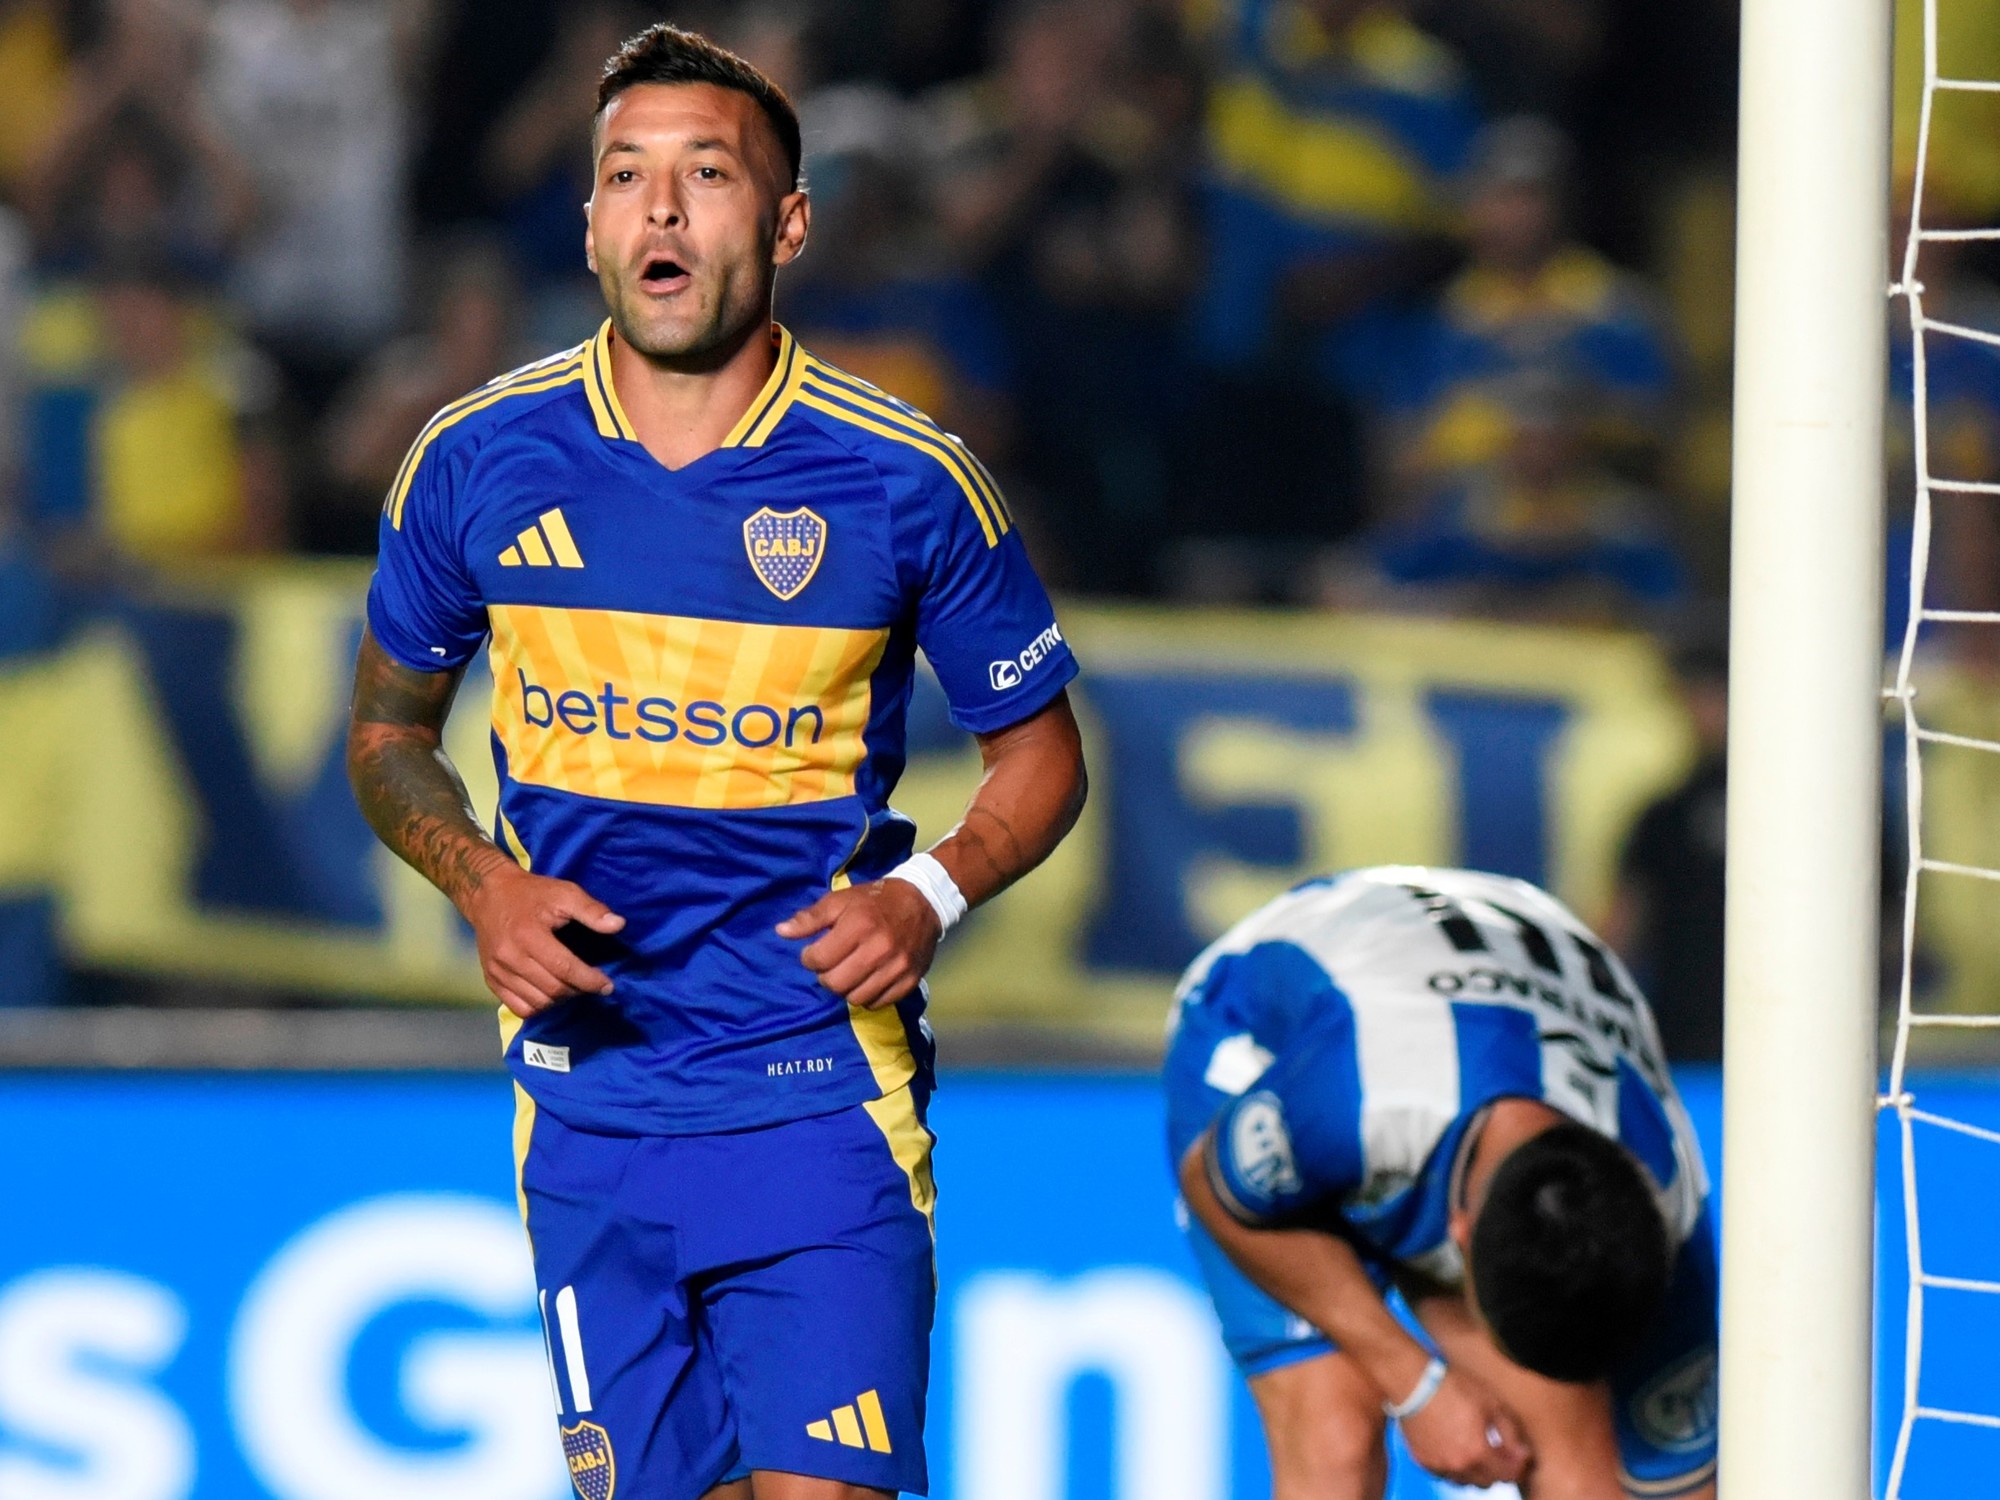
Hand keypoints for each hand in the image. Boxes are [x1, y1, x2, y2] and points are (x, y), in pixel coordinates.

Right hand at [463, 864, 625, 1018]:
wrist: (489, 895)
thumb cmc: (532, 894)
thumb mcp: (564, 892)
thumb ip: (591, 910)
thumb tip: (619, 925)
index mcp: (529, 935)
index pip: (564, 968)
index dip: (589, 980)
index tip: (607, 984)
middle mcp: (509, 957)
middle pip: (552, 989)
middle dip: (579, 991)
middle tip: (593, 984)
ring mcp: (497, 972)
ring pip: (536, 1003)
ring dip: (560, 1000)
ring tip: (573, 987)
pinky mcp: (490, 980)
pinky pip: (519, 1007)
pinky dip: (539, 1006)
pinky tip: (550, 993)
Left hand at [777, 879, 940, 1008]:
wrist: (924, 902)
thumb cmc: (875, 900)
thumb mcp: (840, 900)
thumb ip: (810, 918)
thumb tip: (781, 932)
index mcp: (859, 925)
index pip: (819, 960)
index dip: (809, 958)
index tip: (814, 952)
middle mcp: (879, 949)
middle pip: (836, 984)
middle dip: (826, 976)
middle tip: (830, 964)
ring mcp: (897, 968)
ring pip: (856, 998)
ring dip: (846, 988)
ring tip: (848, 973)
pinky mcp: (910, 980)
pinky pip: (878, 1003)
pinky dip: (868, 996)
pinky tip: (866, 980)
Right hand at [1398, 1369, 1531, 1489]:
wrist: (1412, 1382)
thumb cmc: (1452, 1387)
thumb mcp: (1491, 1403)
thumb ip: (1510, 1433)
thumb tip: (1522, 1453)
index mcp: (1478, 1452)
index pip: (1508, 1474)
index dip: (1519, 1467)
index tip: (1522, 1457)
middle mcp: (1458, 1465)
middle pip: (1487, 1482)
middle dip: (1498, 1470)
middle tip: (1502, 1454)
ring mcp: (1438, 1465)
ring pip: (1465, 1481)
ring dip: (1476, 1471)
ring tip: (1477, 1451)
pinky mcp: (1422, 1461)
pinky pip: (1445, 1474)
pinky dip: (1454, 1467)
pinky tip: (1456, 1448)